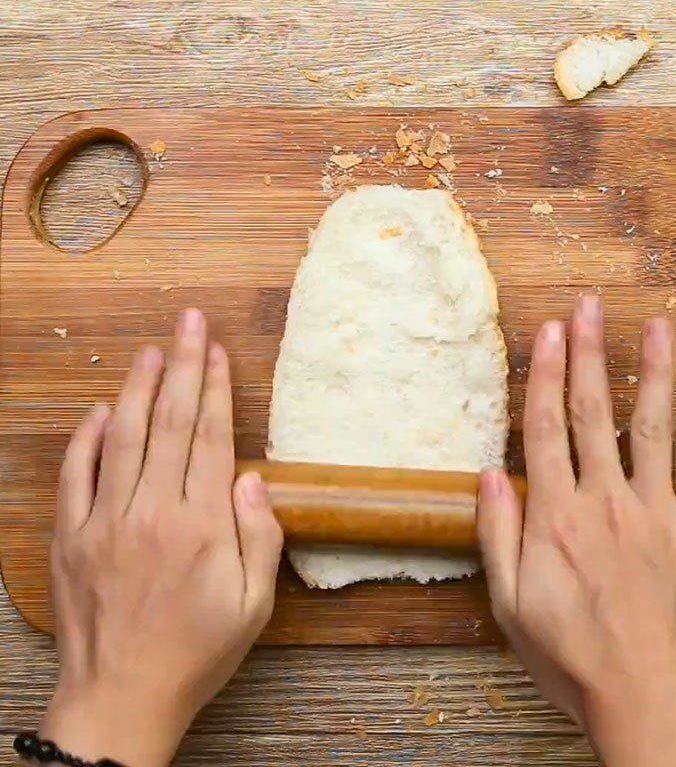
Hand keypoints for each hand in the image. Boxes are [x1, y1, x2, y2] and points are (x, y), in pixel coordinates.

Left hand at [41, 309, 282, 766]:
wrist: (121, 699)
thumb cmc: (197, 652)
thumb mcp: (253, 605)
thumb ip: (259, 537)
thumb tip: (252, 478)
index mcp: (201, 525)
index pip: (211, 438)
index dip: (216, 388)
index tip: (217, 350)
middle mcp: (153, 512)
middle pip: (171, 423)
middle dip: (183, 365)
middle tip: (188, 320)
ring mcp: (105, 522)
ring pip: (123, 437)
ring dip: (138, 388)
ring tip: (151, 348)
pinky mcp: (71, 538)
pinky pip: (76, 475)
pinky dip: (86, 438)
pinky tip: (100, 409)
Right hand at [478, 295, 675, 766]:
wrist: (645, 698)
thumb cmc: (569, 654)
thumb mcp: (509, 603)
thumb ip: (498, 533)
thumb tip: (490, 473)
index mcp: (557, 516)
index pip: (545, 428)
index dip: (545, 375)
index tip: (548, 332)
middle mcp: (606, 501)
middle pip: (594, 413)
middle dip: (589, 354)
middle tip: (589, 307)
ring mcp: (656, 513)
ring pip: (653, 427)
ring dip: (653, 373)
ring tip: (655, 326)